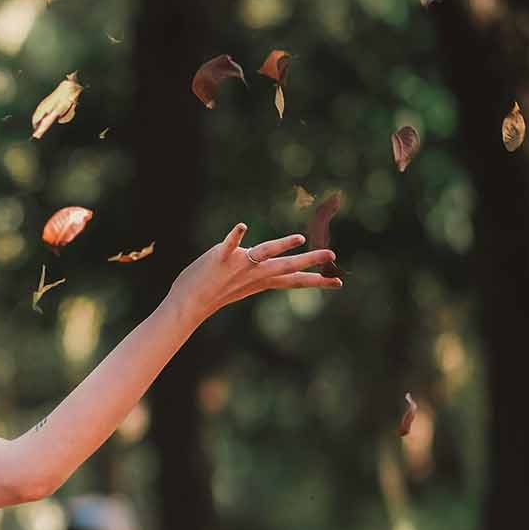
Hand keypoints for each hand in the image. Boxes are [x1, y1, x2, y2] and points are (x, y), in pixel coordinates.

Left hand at [167, 223, 341, 320]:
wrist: (189, 303)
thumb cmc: (215, 292)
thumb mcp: (245, 284)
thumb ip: (262, 273)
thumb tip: (276, 266)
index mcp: (262, 280)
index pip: (294, 280)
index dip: (317, 280)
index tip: (339, 282)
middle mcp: (254, 273)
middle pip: (287, 265)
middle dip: (310, 260)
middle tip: (331, 255)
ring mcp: (239, 265)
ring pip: (264, 252)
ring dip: (282, 245)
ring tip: (299, 238)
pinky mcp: (221, 258)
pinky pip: (230, 245)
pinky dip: (236, 236)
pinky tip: (242, 226)